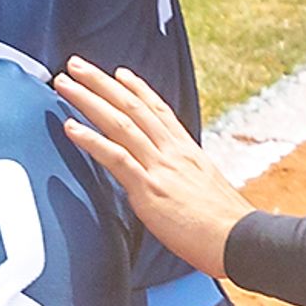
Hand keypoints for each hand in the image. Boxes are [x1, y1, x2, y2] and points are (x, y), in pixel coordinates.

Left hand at [56, 60, 251, 275]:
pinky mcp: (150, 189)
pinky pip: (116, 158)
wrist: (241, 241)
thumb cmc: (225, 228)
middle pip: (133, 107)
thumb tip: (174, 184)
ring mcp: (161, 167)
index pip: (160, 111)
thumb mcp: (206, 191)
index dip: (138, 89)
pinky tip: (70, 127)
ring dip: (88, 100)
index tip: (120, 73)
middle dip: (102, 83)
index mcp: (188, 151)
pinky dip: (91, 140)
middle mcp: (173, 152)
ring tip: (64, 84)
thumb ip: (185, 180)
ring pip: (120, 123)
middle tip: (76, 64)